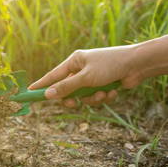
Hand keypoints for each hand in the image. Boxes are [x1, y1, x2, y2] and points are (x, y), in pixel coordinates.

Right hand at [28, 45, 142, 106]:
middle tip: (73, 104)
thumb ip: (67, 87)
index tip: (29, 91)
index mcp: (74, 61)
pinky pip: (95, 97)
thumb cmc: (110, 65)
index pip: (53, 75)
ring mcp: (92, 78)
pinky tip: (112, 91)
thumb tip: (48, 95)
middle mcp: (81, 69)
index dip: (41, 84)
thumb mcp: (86, 78)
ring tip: (102, 93)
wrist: (138, 65)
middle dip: (73, 98)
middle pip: (67, 90)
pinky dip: (103, 97)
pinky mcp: (102, 85)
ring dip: (92, 98)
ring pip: (83, 97)